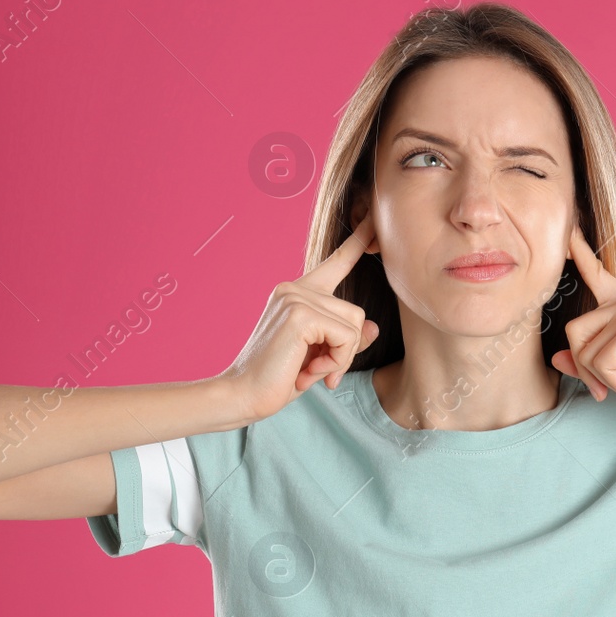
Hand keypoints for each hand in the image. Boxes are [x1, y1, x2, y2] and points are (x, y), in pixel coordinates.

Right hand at [219, 212, 380, 422]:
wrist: (242, 394)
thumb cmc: (276, 379)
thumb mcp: (318, 356)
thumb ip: (344, 339)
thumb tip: (373, 327)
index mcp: (297, 293)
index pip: (335, 263)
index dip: (357, 243)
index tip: (373, 221)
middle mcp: (295, 288)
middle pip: (355, 313)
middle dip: (346, 350)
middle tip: (320, 372)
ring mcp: (296, 297)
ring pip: (355, 326)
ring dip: (341, 359)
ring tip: (312, 372)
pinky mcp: (301, 314)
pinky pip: (347, 337)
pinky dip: (336, 362)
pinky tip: (310, 372)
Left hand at [550, 224, 615, 422]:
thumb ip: (589, 364)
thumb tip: (555, 358)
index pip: (598, 274)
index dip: (579, 253)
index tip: (569, 229)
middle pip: (574, 332)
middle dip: (586, 369)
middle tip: (613, 388)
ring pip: (584, 351)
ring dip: (605, 380)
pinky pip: (600, 363)